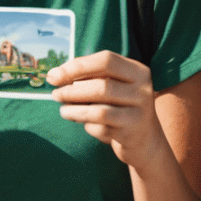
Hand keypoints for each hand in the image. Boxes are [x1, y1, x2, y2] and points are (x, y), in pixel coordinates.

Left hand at [47, 51, 167, 167]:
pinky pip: (101, 128)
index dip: (78, 66)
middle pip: (101, 85)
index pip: (106, 60)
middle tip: (55, 94)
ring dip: (74, 109)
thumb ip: (90, 77)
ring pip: (99, 110)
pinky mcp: (132, 134)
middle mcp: (143, 90)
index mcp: (138, 71)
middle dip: (72, 89)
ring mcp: (140, 113)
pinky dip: (86, 125)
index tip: (55, 74)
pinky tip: (81, 123)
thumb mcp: (113, 86)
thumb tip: (55, 74)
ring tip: (63, 110)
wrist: (145, 140)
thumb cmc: (120, 106)